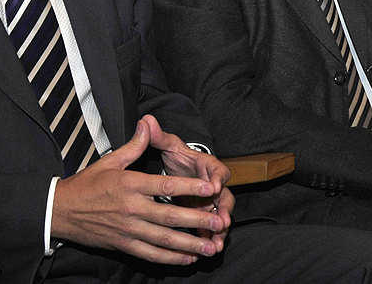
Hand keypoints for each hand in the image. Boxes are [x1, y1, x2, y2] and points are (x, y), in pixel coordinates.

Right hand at [51, 115, 229, 265]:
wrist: (60, 211)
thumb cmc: (86, 184)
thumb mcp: (110, 160)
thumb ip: (134, 145)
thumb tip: (148, 122)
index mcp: (130, 184)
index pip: (166, 185)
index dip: (191, 187)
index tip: (212, 188)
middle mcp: (131, 208)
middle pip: (170, 215)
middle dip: (198, 220)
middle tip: (219, 222)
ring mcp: (127, 229)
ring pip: (163, 239)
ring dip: (189, 244)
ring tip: (210, 247)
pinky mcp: (123, 245)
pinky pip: (150, 254)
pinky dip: (169, 258)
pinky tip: (186, 258)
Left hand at [148, 116, 233, 252]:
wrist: (181, 169)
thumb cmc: (177, 157)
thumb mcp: (169, 146)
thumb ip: (160, 136)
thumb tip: (146, 120)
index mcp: (207, 165)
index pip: (218, 169)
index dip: (218, 177)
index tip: (214, 185)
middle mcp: (213, 184)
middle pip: (224, 197)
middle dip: (224, 210)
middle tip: (223, 221)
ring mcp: (210, 201)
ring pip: (219, 216)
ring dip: (218, 230)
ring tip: (216, 244)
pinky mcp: (204, 213)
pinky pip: (210, 227)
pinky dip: (209, 238)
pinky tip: (206, 251)